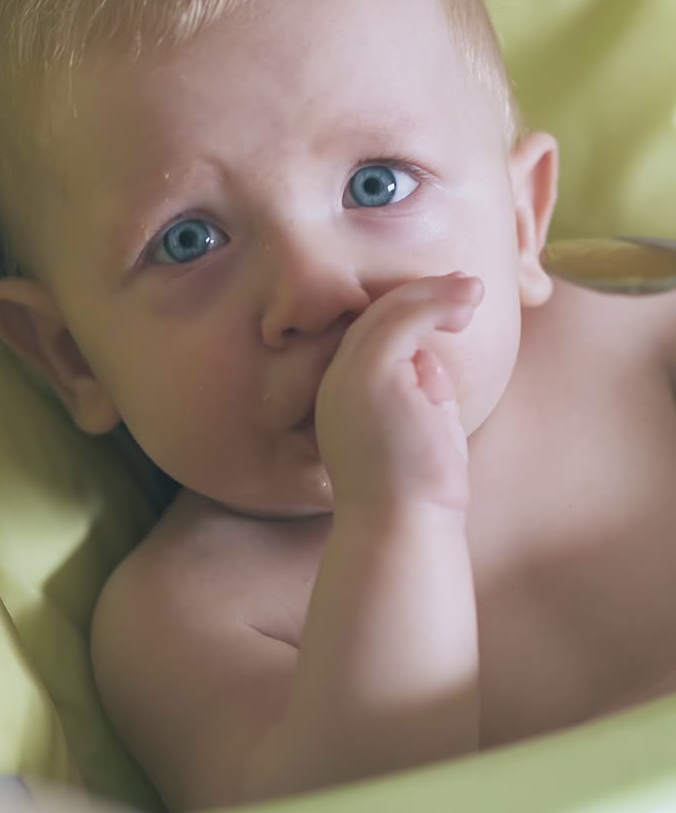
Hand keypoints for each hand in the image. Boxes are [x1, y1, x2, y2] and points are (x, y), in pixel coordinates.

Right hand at [314, 272, 482, 512]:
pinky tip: (467, 301)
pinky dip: (437, 303)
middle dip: (425, 295)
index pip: (372, 339)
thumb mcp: (423, 429)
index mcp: (346, 397)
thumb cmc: (420, 491)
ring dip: (437, 294)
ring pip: (389, 312)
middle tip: (469, 287)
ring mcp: (348, 378)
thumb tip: (429, 359)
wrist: (403, 525)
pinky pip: (403, 320)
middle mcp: (337, 383)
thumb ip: (422, 392)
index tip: (453, 306)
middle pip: (377, 317)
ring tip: (476, 290)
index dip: (413, 314)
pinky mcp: (368, 376)